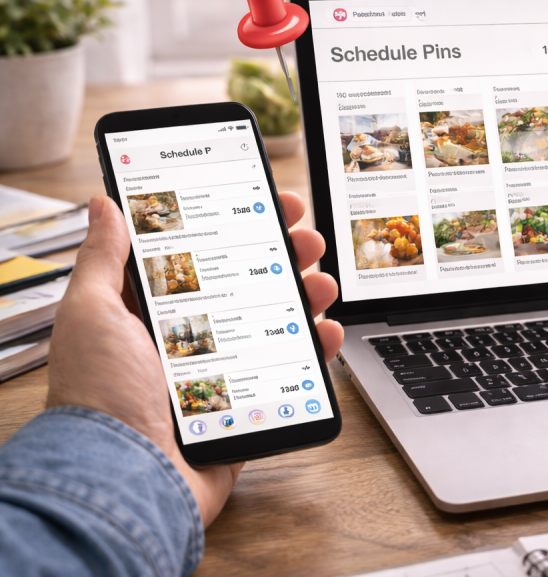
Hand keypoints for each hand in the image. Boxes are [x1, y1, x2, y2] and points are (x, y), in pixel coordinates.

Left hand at [47, 194, 342, 525]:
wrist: (128, 478)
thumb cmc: (100, 399)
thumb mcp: (90, 313)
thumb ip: (102, 258)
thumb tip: (104, 204)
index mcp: (150, 311)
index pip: (200, 254)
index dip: (234, 224)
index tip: (265, 201)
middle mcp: (189, 335)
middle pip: (247, 281)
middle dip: (282, 253)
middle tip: (305, 236)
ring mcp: (224, 368)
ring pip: (276, 319)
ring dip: (306, 294)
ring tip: (321, 282)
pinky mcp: (250, 401)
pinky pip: (294, 369)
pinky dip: (317, 349)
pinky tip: (326, 330)